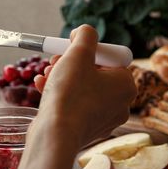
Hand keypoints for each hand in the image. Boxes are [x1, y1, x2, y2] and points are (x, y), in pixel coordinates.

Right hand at [33, 25, 136, 145]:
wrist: (55, 135)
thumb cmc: (69, 93)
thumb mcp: (78, 54)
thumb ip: (85, 35)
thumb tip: (84, 32)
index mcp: (126, 85)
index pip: (111, 57)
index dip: (88, 50)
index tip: (71, 49)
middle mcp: (120, 104)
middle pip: (94, 72)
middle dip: (70, 63)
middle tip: (54, 60)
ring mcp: (102, 119)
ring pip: (81, 88)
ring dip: (61, 76)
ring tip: (45, 74)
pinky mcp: (85, 129)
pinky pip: (74, 105)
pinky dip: (59, 94)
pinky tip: (41, 86)